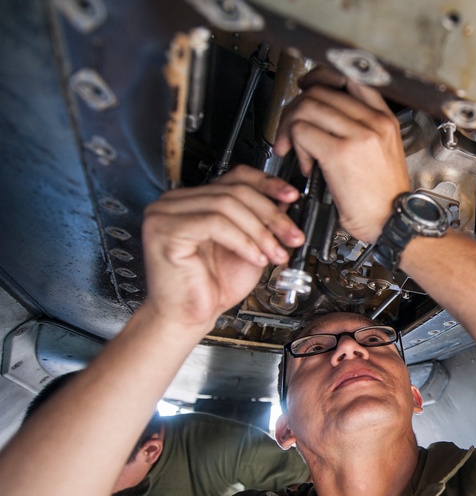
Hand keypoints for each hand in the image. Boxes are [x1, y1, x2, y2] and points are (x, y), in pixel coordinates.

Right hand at [142, 166, 303, 331]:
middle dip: (271, 215)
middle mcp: (175, 202)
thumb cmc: (212, 287)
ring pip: (227, 205)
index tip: (291, 196)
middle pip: (234, 191)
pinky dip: (242, 240)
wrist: (188, 318)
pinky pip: (214, 223)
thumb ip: (262, 223)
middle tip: (292, 235)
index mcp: (194, 201)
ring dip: (260, 231)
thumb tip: (285, 200)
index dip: (266, 184)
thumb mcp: (249, 248)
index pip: (234, 177)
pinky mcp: (164, 229)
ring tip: (275, 253)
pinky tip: (255, 258)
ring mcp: (165, 213)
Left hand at [273, 67, 410, 242]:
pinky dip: (295, 146)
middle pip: (321, 91)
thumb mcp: (383, 153)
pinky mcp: (339, 153)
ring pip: (307, 107)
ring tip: (295, 148)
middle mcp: (373, 121)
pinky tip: (305, 163)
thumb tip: (327, 118)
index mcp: (384, 119)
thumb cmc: (385, 197)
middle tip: (290, 130)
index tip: (307, 88)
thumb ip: (361, 130)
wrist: (394, 222)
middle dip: (296, 108)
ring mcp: (357, 135)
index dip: (320, 78)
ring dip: (290, 126)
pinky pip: (302, 131)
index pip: (348, 78)